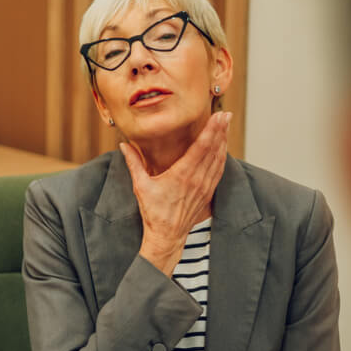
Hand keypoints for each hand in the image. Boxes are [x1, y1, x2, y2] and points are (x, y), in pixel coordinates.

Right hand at [124, 113, 230, 272]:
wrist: (167, 236)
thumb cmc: (154, 212)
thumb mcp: (141, 185)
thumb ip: (134, 163)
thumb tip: (123, 145)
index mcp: (182, 174)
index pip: (201, 147)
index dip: (211, 130)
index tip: (218, 116)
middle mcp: (197, 179)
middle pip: (213, 150)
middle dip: (221, 130)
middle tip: (226, 114)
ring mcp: (204, 186)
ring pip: (219, 160)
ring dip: (223, 142)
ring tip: (226, 126)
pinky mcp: (207, 193)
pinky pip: (218, 171)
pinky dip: (222, 157)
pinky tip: (224, 148)